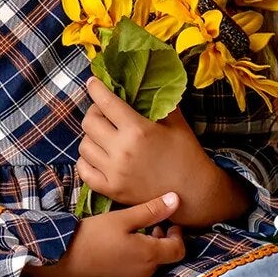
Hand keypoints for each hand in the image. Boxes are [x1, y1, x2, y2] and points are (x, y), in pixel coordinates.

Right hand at [24, 192, 187, 276]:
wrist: (58, 263)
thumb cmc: (90, 236)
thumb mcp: (121, 218)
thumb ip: (151, 211)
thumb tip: (176, 200)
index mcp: (149, 256)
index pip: (178, 250)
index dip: (178, 235)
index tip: (169, 223)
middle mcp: (144, 275)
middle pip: (164, 260)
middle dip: (160, 242)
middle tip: (149, 226)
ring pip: (148, 269)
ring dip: (146, 254)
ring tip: (131, 237)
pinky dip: (132, 265)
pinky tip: (116, 253)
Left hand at [78, 76, 235, 226]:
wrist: (193, 193)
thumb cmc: (187, 154)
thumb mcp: (177, 123)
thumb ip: (159, 101)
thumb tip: (146, 82)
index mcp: (138, 130)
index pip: (106, 102)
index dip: (96, 89)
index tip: (93, 83)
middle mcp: (122, 150)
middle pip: (89, 122)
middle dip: (94, 112)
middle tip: (103, 112)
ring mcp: (114, 172)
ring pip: (84, 145)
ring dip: (91, 136)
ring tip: (102, 135)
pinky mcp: (111, 190)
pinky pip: (84, 170)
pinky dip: (86, 161)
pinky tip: (97, 156)